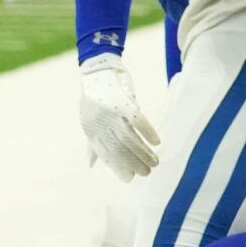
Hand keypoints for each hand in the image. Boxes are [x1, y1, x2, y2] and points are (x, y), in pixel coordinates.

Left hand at [79, 55, 159, 181]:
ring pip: (129, 138)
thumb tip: (91, 164)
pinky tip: (156, 141)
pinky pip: (137, 119)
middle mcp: (99, 123)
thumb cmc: (95, 99)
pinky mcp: (122, 101)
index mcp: (91, 130)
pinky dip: (147, 131)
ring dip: (143, 152)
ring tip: (154, 162)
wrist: (97, 69)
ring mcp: (110, 112)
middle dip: (134, 163)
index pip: (105, 154)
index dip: (118, 167)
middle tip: (147, 172)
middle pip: (119, 149)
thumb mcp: (89, 122)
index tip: (130, 177)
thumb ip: (92, 144)